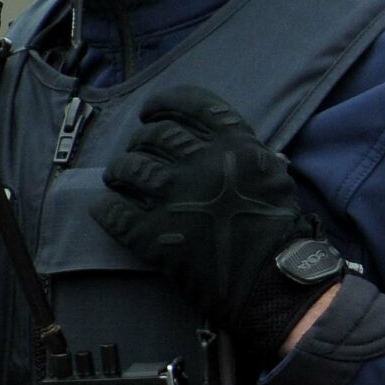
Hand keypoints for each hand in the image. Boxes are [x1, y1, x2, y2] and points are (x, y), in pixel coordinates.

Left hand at [90, 85, 327, 362]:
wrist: (273, 281)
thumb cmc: (279, 229)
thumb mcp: (272, 173)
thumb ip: (244, 151)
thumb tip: (218, 140)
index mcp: (233, 144)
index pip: (190, 104)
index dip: (163, 104)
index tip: (150, 112)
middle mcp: (201, 162)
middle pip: (155, 135)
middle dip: (140, 141)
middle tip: (137, 152)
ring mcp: (174, 198)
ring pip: (130, 167)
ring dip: (120, 171)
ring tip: (118, 179)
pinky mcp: (154, 235)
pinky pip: (114, 212)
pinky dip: (105, 209)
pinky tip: (106, 209)